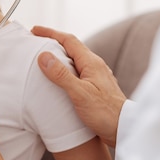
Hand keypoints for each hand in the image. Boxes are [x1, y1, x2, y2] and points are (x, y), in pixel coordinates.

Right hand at [32, 25, 126, 146]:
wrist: (124, 129)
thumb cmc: (105, 113)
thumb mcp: (79, 93)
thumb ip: (61, 75)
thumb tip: (44, 56)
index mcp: (91, 63)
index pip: (68, 40)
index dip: (51, 33)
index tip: (35, 30)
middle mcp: (95, 65)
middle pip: (72, 47)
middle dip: (54, 42)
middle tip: (37, 42)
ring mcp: (97, 76)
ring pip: (76, 59)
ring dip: (60, 55)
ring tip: (46, 58)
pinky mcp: (97, 87)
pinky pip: (79, 71)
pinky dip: (66, 69)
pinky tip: (61, 78)